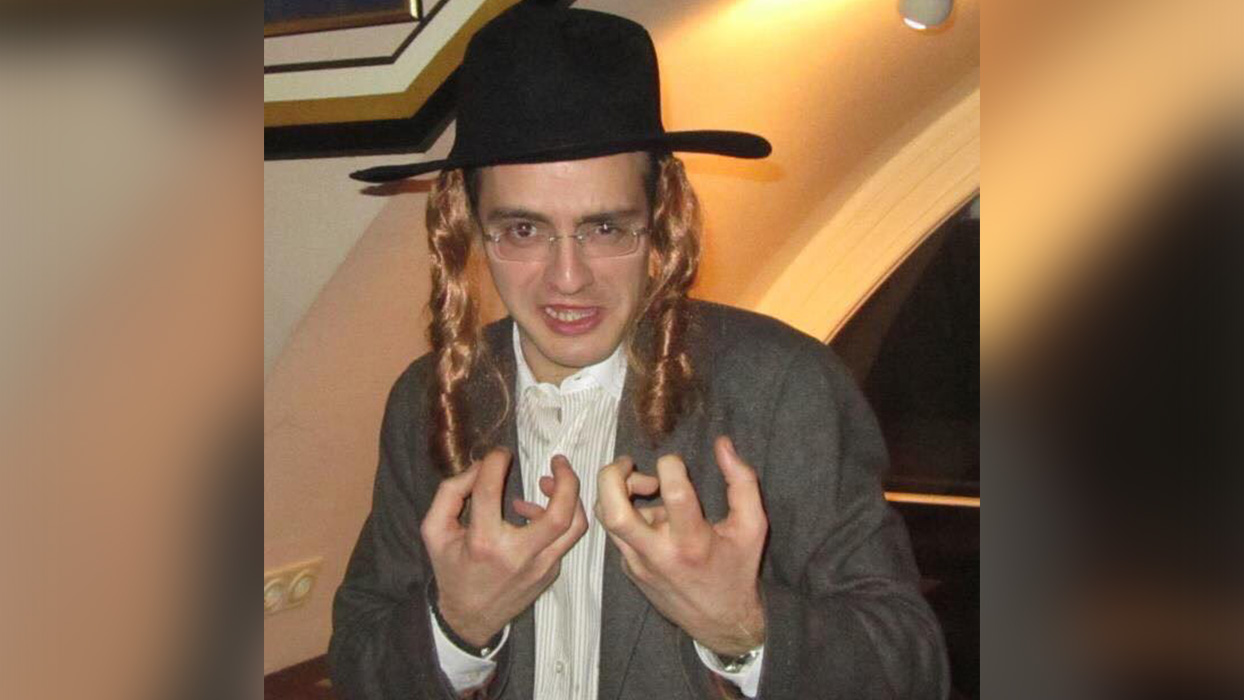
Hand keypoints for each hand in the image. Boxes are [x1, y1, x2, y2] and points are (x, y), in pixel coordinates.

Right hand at [421, 448, 587, 645]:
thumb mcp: (435, 531)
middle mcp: (518, 555)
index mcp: (483, 543)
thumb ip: (451, 493)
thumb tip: (480, 466)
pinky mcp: (550, 572)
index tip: (499, 454)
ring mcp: (540, 567)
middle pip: (560, 514)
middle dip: (566, 480)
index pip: (490, 492)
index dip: (495, 463)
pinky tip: (533, 512)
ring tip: (548, 482)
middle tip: (557, 460)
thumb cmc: (451, 570)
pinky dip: (556, 518)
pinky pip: (563, 539)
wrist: (470, 617)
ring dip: (570, 497)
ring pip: (574, 527)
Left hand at [596, 436, 767, 656]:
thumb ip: (742, 481)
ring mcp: (638, 564)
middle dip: (613, 475)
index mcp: (693, 542)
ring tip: (646, 487)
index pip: (673, 492)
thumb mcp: (752, 526)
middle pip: (614, 510)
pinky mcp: (630, 569)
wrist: (720, 621)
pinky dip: (627, 514)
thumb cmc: (737, 568)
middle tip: (629, 463)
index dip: (670, 465)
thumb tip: (722, 444)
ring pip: (607, 518)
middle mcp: (659, 554)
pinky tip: (653, 517)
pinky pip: (617, 532)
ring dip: (617, 492)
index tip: (677, 464)